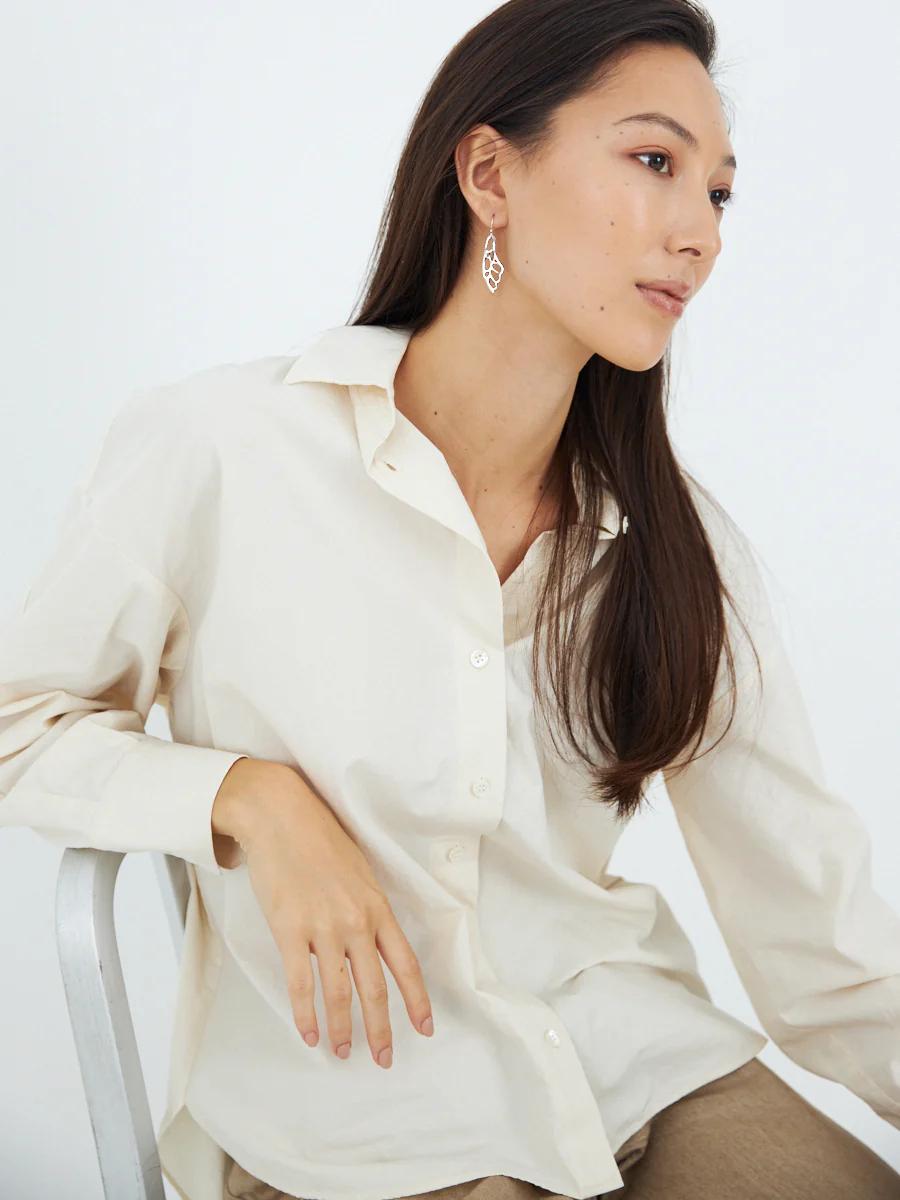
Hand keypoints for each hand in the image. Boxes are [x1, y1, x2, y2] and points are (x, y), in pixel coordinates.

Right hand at [212, 759, 434, 1068]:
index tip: (425, 1028)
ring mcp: (323, 927)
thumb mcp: (358, 871)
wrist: (280, 816)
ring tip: (342, 1053)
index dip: (416, 1000)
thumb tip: (370, 941)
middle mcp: (356, 921)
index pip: (405, 963)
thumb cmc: (319, 839)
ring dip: (342, 1028)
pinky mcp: (289, 929)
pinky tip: (309, 1033)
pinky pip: (301, 983)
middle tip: (385, 1058)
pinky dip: (306, 1014)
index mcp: (377, 906)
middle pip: (375, 986)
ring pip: (339, 991)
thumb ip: (367, 908)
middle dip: (382, 1028)